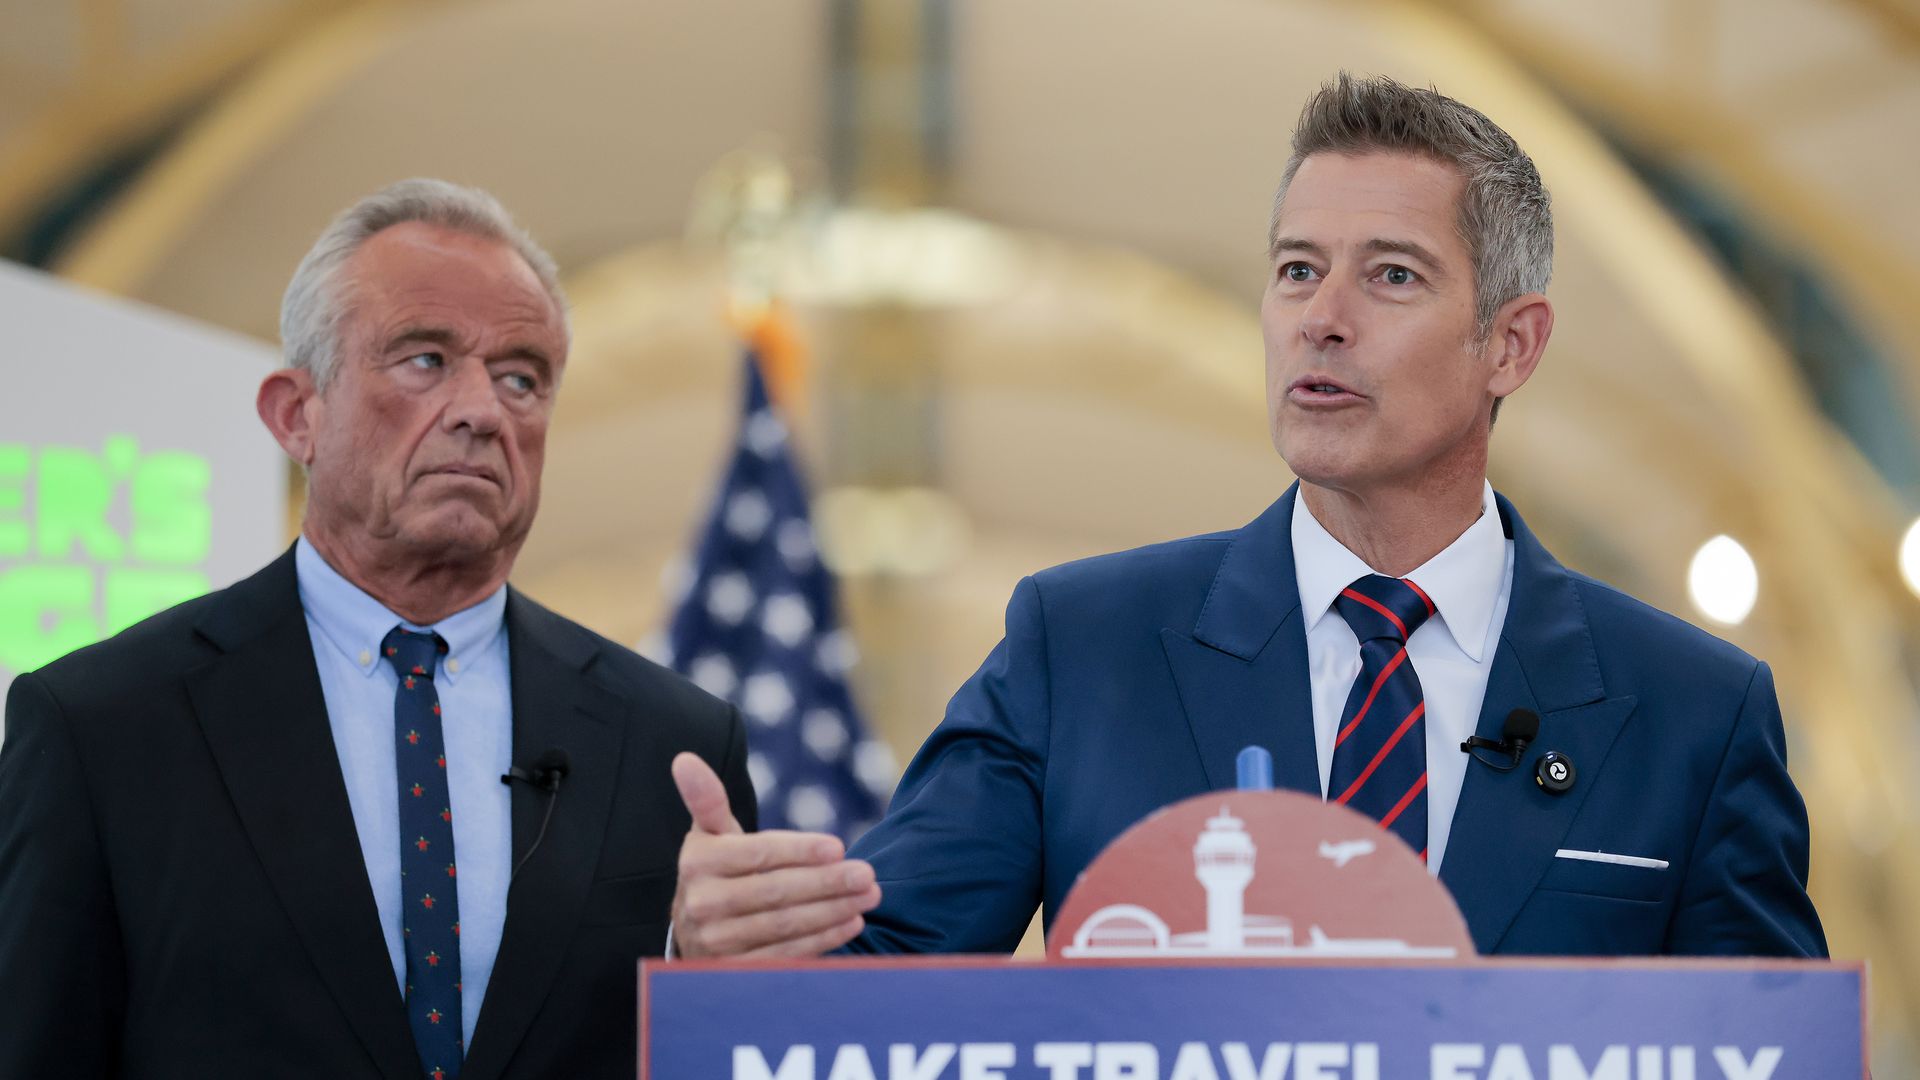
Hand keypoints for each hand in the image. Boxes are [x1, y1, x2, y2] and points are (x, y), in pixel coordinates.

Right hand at [669, 752, 881, 957]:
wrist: (693, 931)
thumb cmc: (716, 870)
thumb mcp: (711, 833)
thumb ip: (706, 798)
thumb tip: (685, 759)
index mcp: (697, 861)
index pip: (759, 853)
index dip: (801, 851)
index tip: (840, 847)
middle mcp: (701, 904)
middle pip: (777, 892)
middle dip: (828, 883)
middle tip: (868, 875)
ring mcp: (716, 942)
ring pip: (785, 925)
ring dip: (834, 911)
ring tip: (869, 897)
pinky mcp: (733, 972)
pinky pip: (785, 957)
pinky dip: (822, 940)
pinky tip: (851, 923)